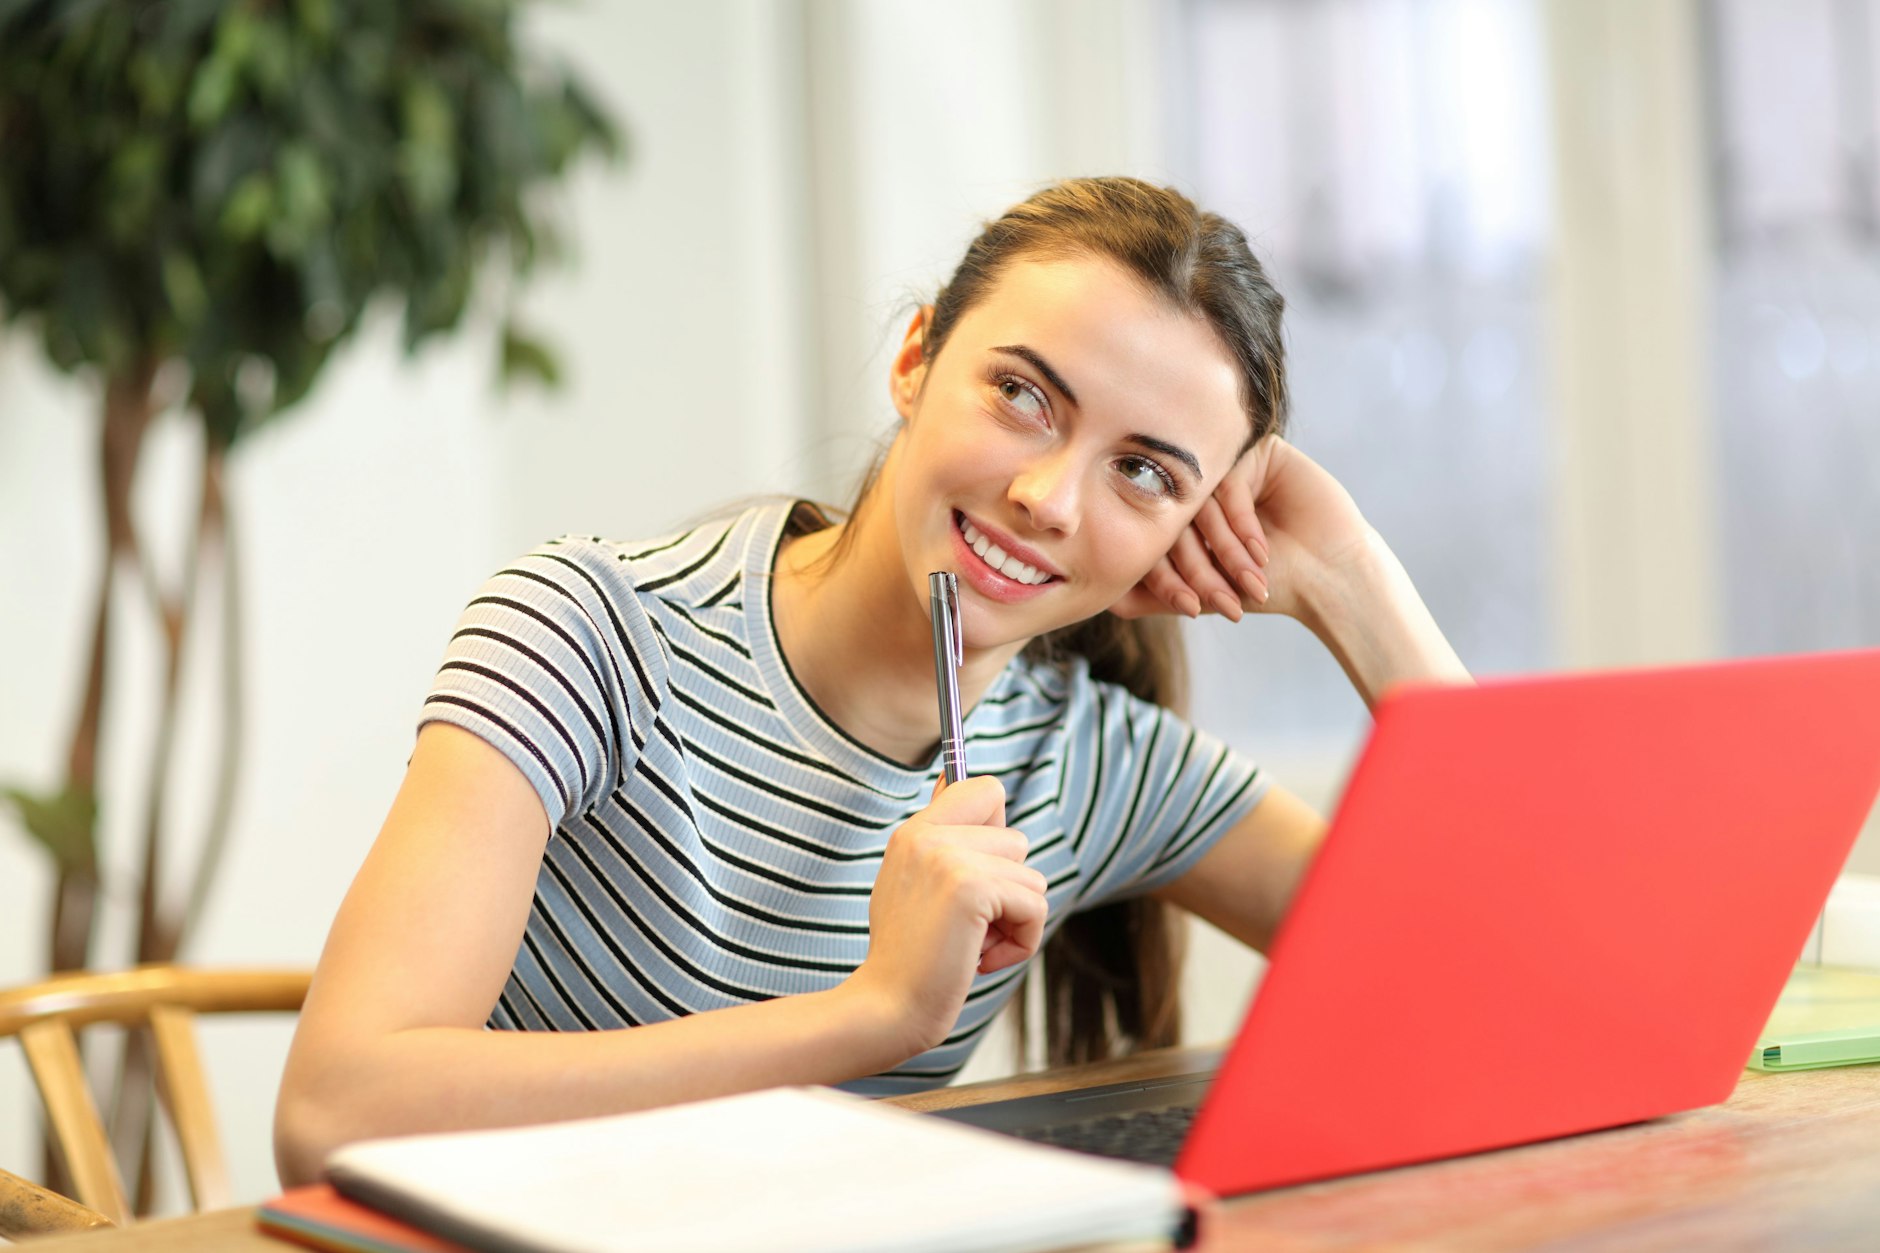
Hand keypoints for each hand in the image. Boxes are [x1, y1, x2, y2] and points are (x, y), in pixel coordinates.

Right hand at [848, 775, 1047, 1056]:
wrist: (888, 1007)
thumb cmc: (908, 957)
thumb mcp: (912, 885)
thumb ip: (939, 841)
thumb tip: (951, 782)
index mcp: (914, 832)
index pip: (981, 788)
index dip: (997, 829)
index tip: (979, 871)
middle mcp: (927, 836)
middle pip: (1017, 840)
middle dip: (1008, 890)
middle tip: (967, 926)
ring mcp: (948, 859)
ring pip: (1032, 876)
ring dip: (1014, 920)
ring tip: (971, 944)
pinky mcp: (970, 888)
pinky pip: (1034, 905)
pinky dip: (1021, 941)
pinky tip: (980, 959)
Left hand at [1110, 434, 1371, 624]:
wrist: (1328, 575)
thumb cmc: (1269, 587)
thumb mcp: (1203, 595)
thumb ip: (1153, 596)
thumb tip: (1105, 603)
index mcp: (1183, 512)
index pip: (1154, 538)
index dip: (1166, 576)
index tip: (1189, 608)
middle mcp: (1201, 485)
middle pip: (1173, 519)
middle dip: (1197, 566)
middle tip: (1219, 599)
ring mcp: (1226, 465)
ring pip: (1198, 501)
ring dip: (1223, 548)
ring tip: (1248, 579)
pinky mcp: (1256, 450)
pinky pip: (1227, 480)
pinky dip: (1239, 522)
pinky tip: (1260, 549)